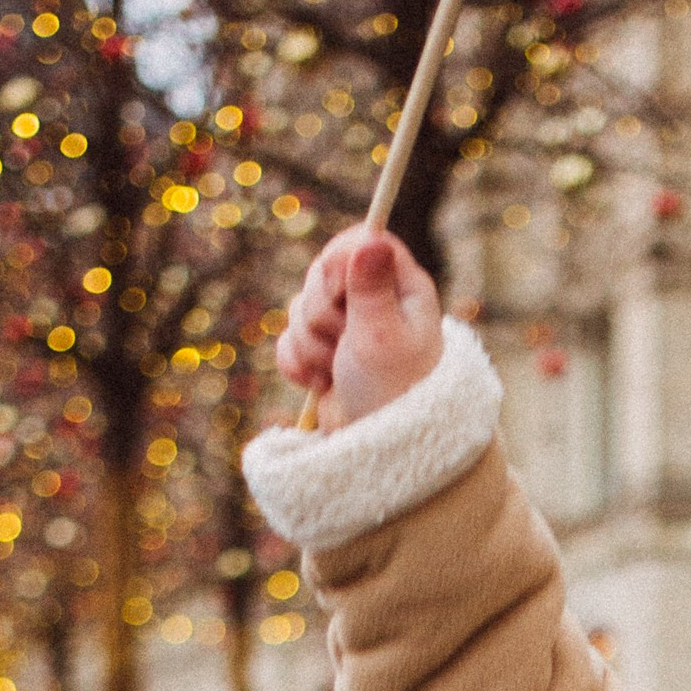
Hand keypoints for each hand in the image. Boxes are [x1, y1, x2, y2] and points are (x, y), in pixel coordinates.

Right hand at [277, 226, 444, 430]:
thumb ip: (371, 287)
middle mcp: (374, 301)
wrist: (383, 450)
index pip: (363, 240)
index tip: (339, 288)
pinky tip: (319, 382)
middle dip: (321, 310)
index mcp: (401, 288)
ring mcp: (345, 328)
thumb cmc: (395, 392)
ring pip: (300, 309)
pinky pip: (289, 341)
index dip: (340, 259)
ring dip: (311, 343)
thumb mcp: (382, 336)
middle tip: (343, 338)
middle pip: (322, 272)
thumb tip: (371, 239)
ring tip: (337, 369)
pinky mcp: (322, 354)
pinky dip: (298, 363)